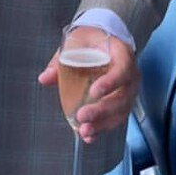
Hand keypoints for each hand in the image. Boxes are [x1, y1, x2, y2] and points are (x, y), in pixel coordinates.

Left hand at [38, 26, 138, 142]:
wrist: (106, 39)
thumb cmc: (93, 39)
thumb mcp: (76, 41)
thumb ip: (60, 60)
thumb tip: (45, 78)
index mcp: (123, 56)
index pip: (122, 70)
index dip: (110, 82)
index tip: (94, 91)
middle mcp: (130, 75)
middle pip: (122, 97)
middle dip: (102, 110)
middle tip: (82, 116)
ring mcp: (128, 91)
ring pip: (121, 112)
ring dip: (103, 124)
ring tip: (84, 131)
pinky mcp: (122, 102)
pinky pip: (116, 118)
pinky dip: (102, 128)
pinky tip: (89, 136)